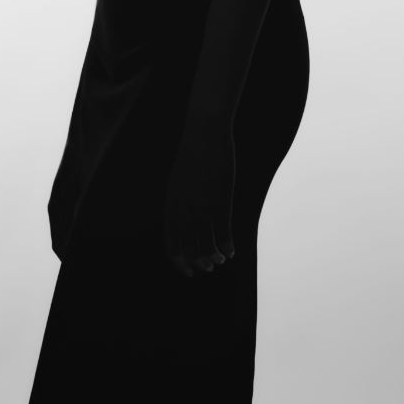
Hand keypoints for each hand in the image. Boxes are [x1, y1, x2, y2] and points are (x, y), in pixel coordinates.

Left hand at [163, 121, 235, 277]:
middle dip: (199, 264)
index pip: (171, 246)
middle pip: (189, 251)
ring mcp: (203, 208)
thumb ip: (178, 205)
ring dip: (214, 258)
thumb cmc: (192, 156)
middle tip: (208, 268)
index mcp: (171, 206)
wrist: (204, 133)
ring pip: (207, 247)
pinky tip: (232, 250)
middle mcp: (184, 211)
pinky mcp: (221, 202)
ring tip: (221, 260)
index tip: (189, 271)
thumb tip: (181, 224)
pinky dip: (228, 246)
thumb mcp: (177, 182)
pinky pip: (223, 234)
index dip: (180, 263)